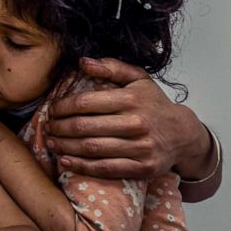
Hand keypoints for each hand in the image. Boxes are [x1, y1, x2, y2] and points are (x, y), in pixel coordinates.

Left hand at [45, 57, 210, 179]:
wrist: (183, 134)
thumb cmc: (154, 105)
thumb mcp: (138, 79)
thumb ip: (111, 67)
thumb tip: (83, 62)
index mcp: (131, 99)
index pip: (87, 102)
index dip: (63, 107)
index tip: (51, 109)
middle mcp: (136, 123)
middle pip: (85, 127)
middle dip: (60, 127)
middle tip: (47, 127)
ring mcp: (140, 148)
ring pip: (92, 149)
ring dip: (66, 147)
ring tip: (51, 143)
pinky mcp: (142, 168)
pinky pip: (105, 169)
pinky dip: (81, 166)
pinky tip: (65, 161)